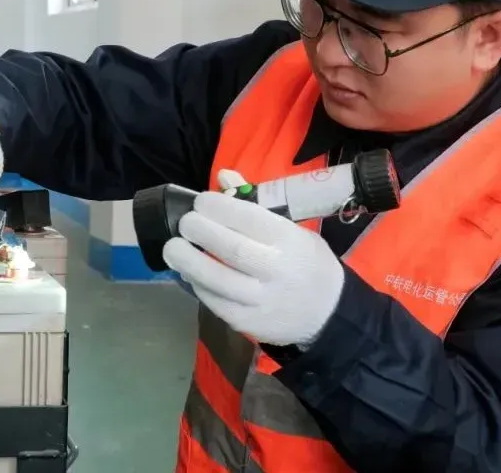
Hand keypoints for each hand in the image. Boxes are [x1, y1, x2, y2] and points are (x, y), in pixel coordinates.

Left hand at [162, 170, 344, 346]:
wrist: (329, 314)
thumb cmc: (307, 263)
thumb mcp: (292, 229)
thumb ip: (255, 205)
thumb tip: (223, 177)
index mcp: (290, 241)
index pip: (249, 219)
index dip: (218, 208)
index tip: (200, 202)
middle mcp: (276, 271)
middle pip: (230, 249)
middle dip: (199, 231)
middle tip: (185, 223)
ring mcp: (261, 300)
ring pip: (217, 280)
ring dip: (188, 261)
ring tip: (172, 247)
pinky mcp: (248, 322)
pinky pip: (215, 302)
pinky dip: (197, 285)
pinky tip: (188, 273)